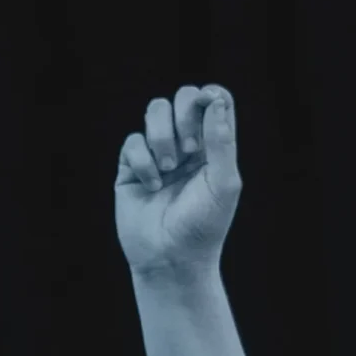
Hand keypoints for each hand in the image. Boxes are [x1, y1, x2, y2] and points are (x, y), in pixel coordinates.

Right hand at [114, 84, 242, 277]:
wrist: (171, 259)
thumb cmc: (204, 226)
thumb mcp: (222, 184)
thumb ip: (221, 141)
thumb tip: (215, 99)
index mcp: (216, 148)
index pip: (215, 102)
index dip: (210, 96)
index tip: (208, 105)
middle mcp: (189, 146)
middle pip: (182, 98)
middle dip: (183, 115)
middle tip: (190, 149)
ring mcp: (159, 153)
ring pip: (154, 111)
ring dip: (161, 136)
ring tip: (169, 168)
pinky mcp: (132, 166)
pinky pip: (132, 142)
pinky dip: (143, 161)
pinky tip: (152, 185)